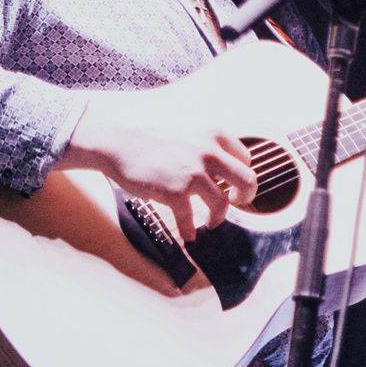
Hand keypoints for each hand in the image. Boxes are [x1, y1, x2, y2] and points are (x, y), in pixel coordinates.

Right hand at [59, 64, 257, 240]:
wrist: (117, 143)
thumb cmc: (150, 140)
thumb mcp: (187, 132)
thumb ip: (206, 145)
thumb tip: (222, 167)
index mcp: (214, 135)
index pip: (245, 158)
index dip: (241, 175)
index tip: (234, 185)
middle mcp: (209, 152)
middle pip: (248, 181)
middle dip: (245, 197)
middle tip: (236, 203)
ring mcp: (193, 173)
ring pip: (222, 204)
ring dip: (218, 218)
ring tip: (209, 223)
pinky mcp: (176, 192)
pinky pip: (190, 220)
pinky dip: (189, 230)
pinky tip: (187, 234)